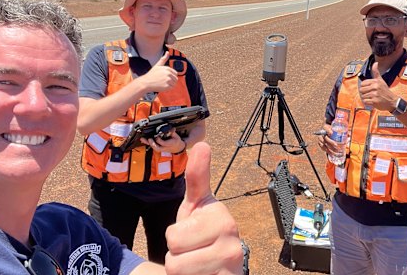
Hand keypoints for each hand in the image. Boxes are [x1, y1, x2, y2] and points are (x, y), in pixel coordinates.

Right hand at [137, 52, 177, 92]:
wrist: (145, 83)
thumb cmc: (151, 74)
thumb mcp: (157, 65)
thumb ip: (163, 59)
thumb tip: (167, 52)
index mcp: (167, 68)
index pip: (175, 73)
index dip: (170, 76)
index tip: (164, 77)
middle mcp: (168, 73)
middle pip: (176, 78)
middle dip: (171, 80)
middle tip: (162, 81)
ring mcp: (168, 80)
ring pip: (174, 83)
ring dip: (170, 84)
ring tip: (162, 83)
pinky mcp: (167, 86)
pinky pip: (172, 87)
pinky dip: (168, 88)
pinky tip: (162, 86)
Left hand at [143, 130, 185, 153]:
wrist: (177, 148)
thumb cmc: (176, 141)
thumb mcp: (176, 136)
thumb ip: (173, 132)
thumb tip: (172, 129)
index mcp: (170, 144)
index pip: (163, 143)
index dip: (159, 140)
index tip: (157, 136)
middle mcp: (165, 147)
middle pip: (157, 148)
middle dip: (153, 144)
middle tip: (149, 139)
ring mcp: (161, 148)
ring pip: (154, 148)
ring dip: (148, 143)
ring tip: (143, 139)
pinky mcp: (159, 148)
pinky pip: (153, 146)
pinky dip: (147, 143)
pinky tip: (143, 140)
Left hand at [164, 142, 242, 274]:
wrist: (217, 266)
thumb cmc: (203, 234)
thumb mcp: (196, 206)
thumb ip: (197, 177)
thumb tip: (202, 144)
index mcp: (222, 220)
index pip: (173, 237)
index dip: (175, 238)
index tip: (192, 233)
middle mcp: (233, 245)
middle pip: (174, 261)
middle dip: (177, 258)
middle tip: (193, 252)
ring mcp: (232, 267)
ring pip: (179, 273)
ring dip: (183, 272)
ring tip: (198, 265)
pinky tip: (204, 274)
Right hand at [317, 125, 344, 156]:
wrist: (328, 132)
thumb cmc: (334, 130)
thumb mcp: (337, 128)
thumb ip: (344, 131)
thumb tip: (349, 135)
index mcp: (325, 127)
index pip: (325, 127)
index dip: (328, 130)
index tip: (332, 133)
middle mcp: (322, 133)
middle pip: (325, 138)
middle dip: (331, 142)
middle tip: (336, 145)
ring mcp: (320, 139)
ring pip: (324, 144)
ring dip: (330, 148)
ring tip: (337, 151)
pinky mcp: (320, 144)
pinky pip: (323, 148)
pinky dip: (328, 152)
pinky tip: (332, 155)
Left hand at [359, 62, 396, 111]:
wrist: (392, 101)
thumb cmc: (385, 90)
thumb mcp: (381, 80)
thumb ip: (376, 72)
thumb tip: (375, 63)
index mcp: (376, 81)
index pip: (363, 83)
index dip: (365, 87)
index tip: (370, 88)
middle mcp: (375, 87)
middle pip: (361, 90)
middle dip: (365, 93)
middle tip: (371, 94)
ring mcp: (375, 94)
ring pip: (363, 96)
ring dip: (366, 98)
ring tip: (372, 97)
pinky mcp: (374, 101)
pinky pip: (365, 101)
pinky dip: (367, 102)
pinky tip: (372, 101)